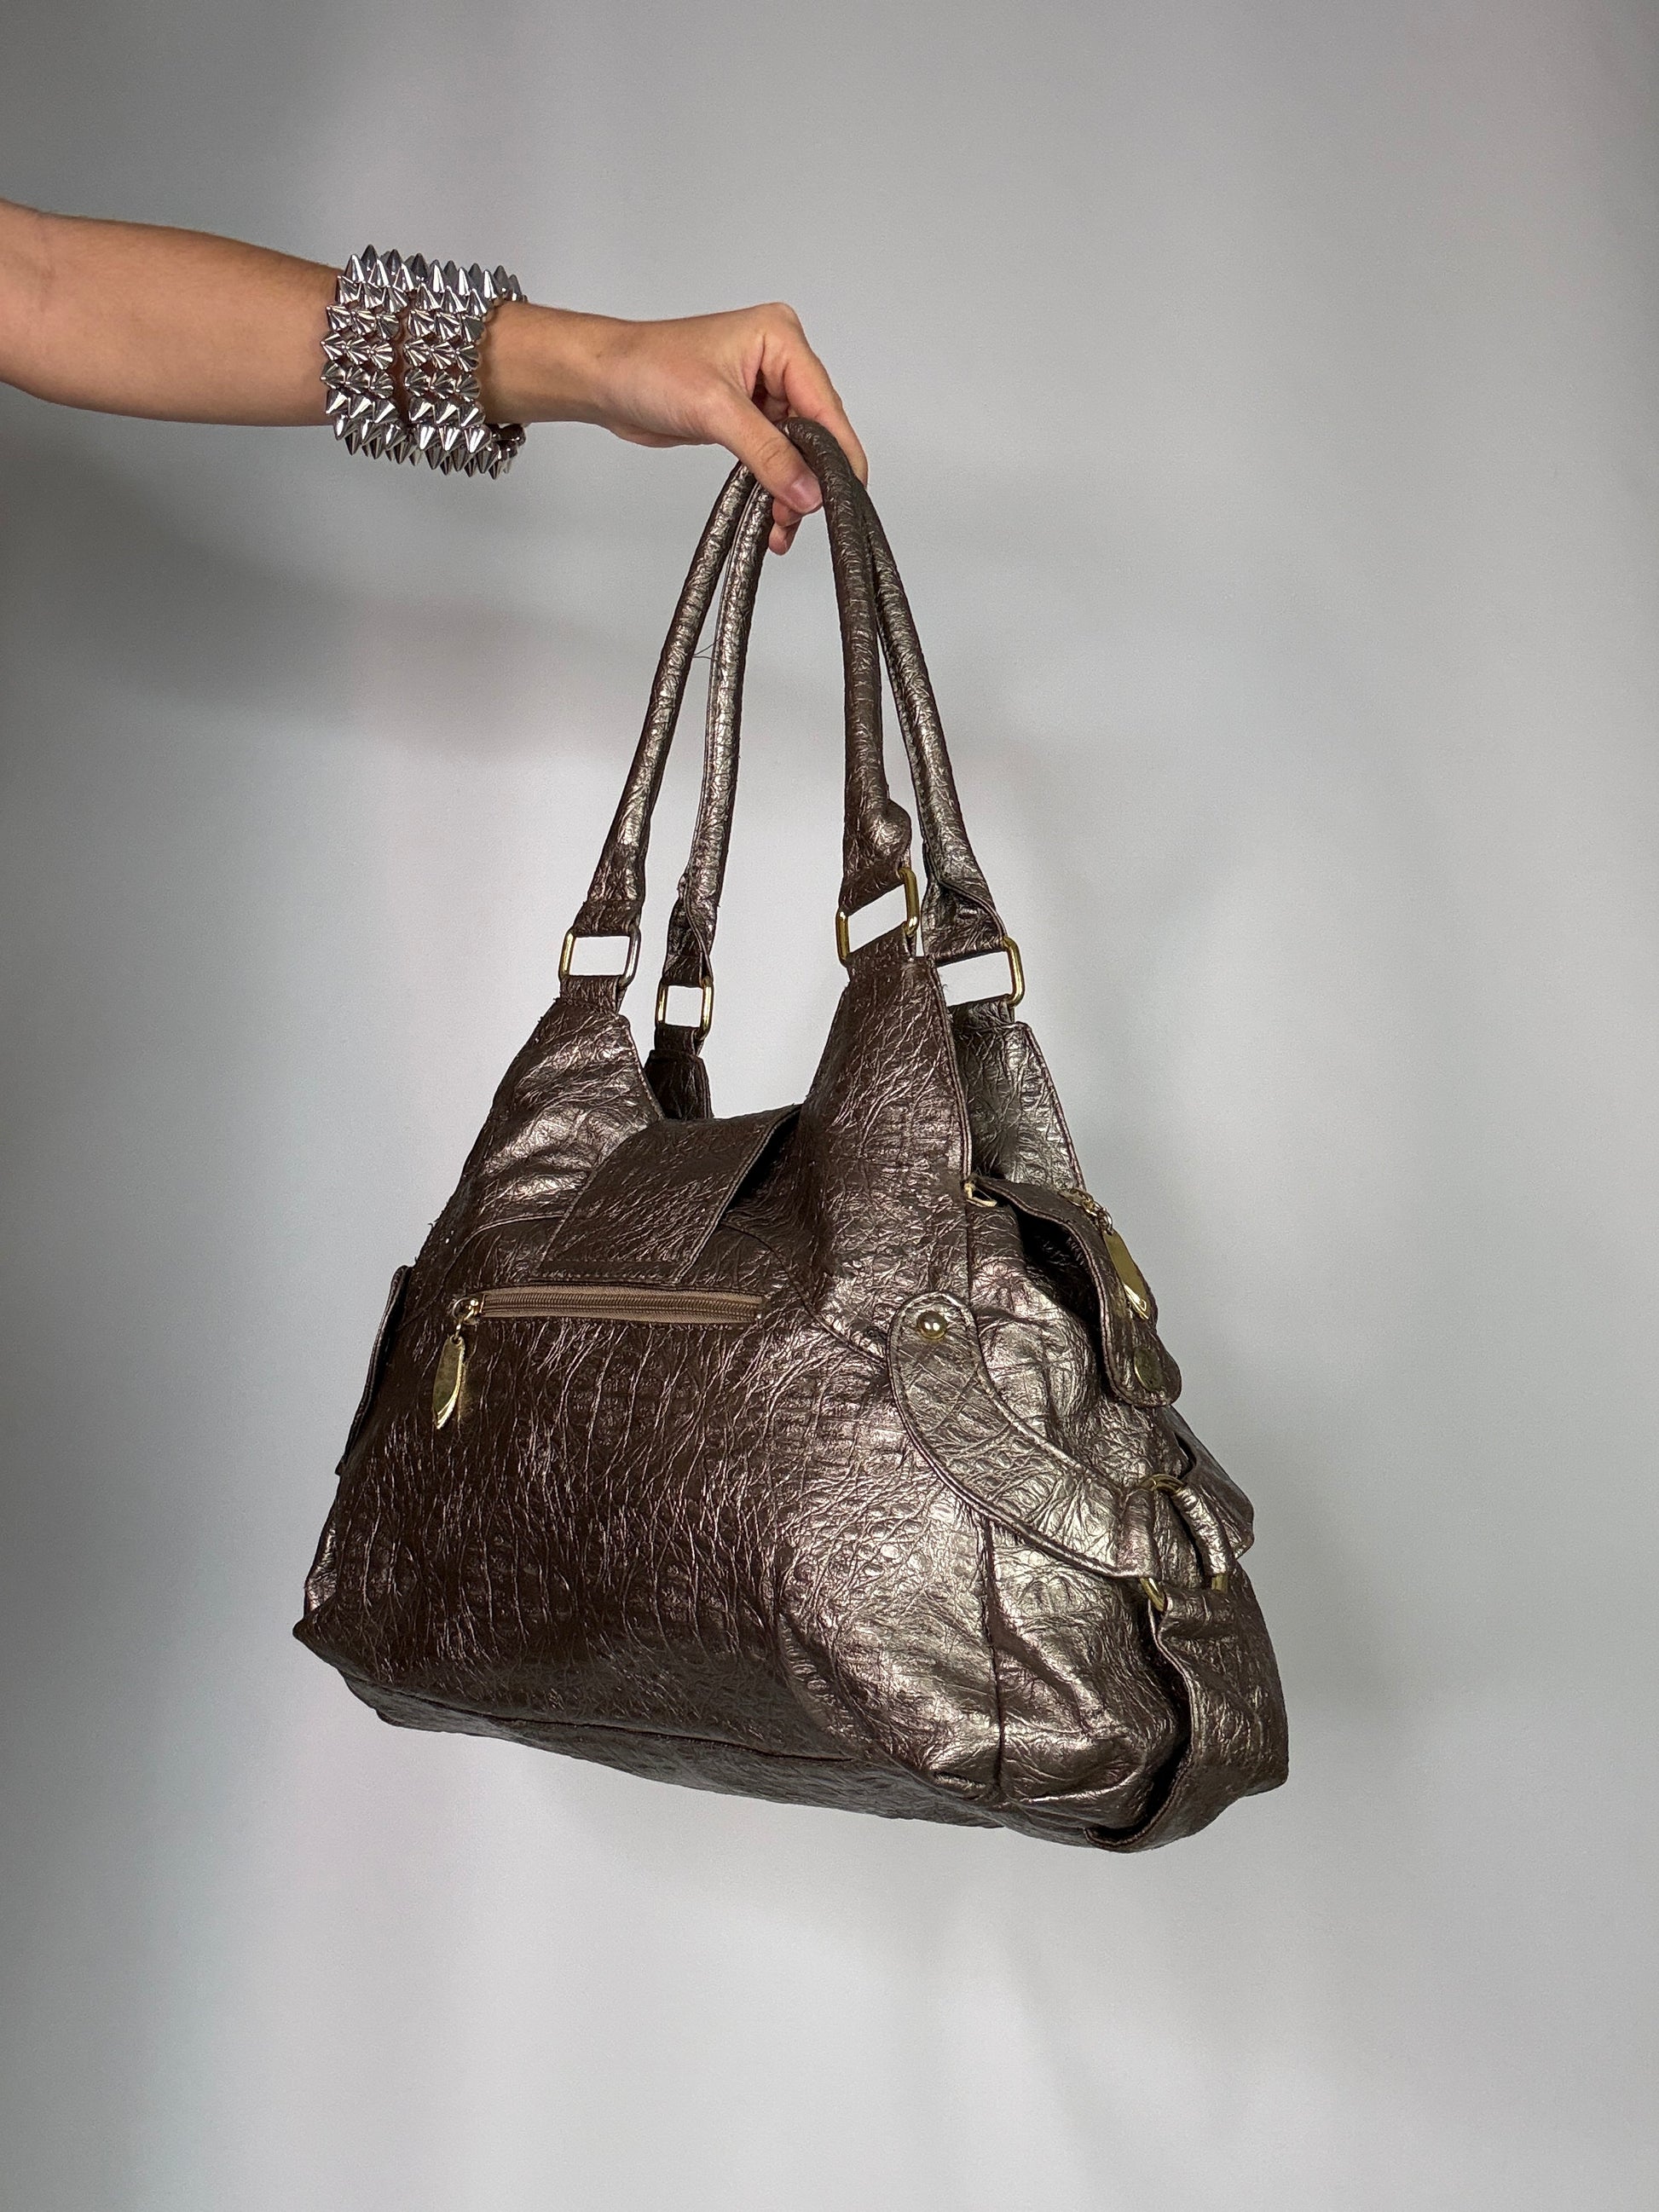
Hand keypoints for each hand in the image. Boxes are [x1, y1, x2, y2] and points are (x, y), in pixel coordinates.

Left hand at [482, 301, 866, 552]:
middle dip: (811, 477)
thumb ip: (767, 453)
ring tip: (781, 524)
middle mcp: (779, 360)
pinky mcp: (748, 415)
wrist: (605, 379)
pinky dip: (775, 485)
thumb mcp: (715, 411)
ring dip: (792, 489)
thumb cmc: (647, 369)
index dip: (837, 454)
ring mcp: (764, 388)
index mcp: (780, 338)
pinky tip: (773, 513)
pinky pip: (775, 455)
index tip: (843, 497)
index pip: (825, 404)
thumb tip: (807, 489)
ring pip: (798, 449)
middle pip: (817, 429)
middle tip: (802, 516)